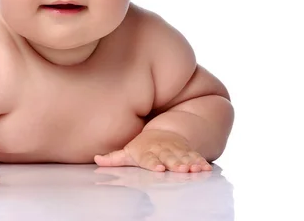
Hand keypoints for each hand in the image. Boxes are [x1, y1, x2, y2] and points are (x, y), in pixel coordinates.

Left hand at [94, 130, 211, 172]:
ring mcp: (176, 151)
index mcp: (147, 152)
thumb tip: (96, 159)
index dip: (154, 163)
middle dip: (176, 164)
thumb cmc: (142, 147)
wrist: (162, 133)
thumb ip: (113, 159)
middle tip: (182, 170)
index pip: (149, 158)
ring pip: (184, 157)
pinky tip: (206, 169)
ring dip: (190, 164)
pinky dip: (201, 162)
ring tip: (196, 170)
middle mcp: (162, 151)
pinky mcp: (187, 152)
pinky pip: (195, 157)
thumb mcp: (127, 152)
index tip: (159, 168)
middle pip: (169, 158)